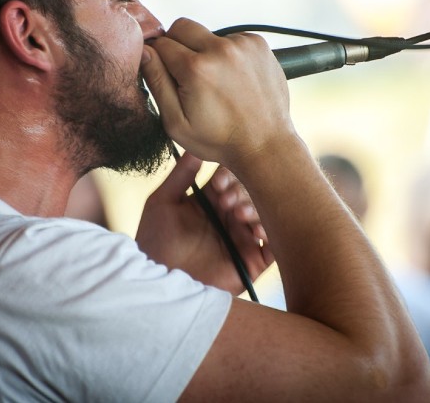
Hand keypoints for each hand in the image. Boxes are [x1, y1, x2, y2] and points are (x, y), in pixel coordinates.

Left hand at [135, 152, 272, 294]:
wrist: (159, 283)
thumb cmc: (155, 242)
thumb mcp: (162, 203)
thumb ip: (181, 175)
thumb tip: (195, 147)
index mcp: (211, 201)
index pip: (232, 178)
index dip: (230, 176)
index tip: (217, 184)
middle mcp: (230, 217)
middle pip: (251, 192)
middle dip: (243, 192)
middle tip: (228, 201)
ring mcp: (242, 238)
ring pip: (265, 214)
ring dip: (256, 210)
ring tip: (240, 216)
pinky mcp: (252, 261)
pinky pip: (274, 245)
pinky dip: (271, 233)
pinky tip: (257, 230)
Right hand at [141, 17, 292, 168]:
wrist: (264, 145)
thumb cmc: (220, 139)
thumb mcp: (176, 122)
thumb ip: (156, 82)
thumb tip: (144, 52)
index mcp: (196, 68)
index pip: (161, 43)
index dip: (159, 60)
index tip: (170, 77)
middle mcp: (220, 50)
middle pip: (182, 26)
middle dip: (178, 46)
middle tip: (188, 75)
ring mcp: (243, 45)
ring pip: (208, 33)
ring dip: (206, 51)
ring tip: (216, 82)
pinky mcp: (258, 44)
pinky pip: (231, 38)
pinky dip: (227, 53)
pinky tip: (233, 78)